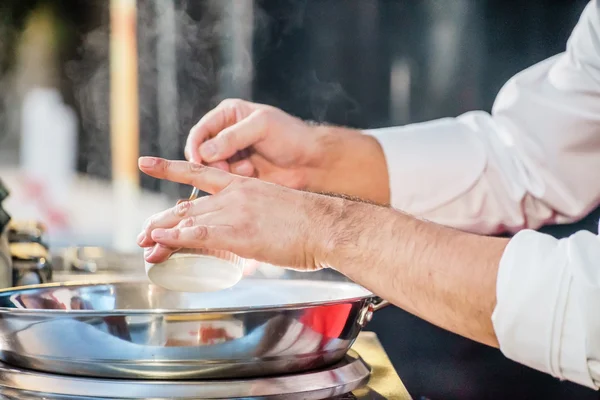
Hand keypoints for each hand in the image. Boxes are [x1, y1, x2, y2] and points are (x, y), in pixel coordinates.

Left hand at [137, 156, 345, 269]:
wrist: (328, 224)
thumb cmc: (311, 223)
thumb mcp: (278, 210)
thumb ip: (258, 219)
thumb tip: (254, 235)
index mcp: (243, 185)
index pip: (198, 173)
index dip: (169, 167)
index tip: (146, 163)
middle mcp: (234, 195)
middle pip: (187, 206)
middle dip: (161, 220)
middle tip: (142, 231)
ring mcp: (235, 212)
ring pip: (187, 220)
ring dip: (161, 233)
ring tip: (142, 242)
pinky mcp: (239, 232)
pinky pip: (199, 234)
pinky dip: (175, 238)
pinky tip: (159, 241)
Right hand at [185, 99, 389, 203]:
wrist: (312, 161)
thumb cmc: (291, 136)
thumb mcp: (262, 127)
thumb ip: (233, 137)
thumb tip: (204, 152)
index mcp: (229, 114)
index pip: (201, 130)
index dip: (196, 146)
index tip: (199, 161)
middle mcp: (227, 134)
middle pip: (202, 152)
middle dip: (212, 162)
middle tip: (226, 168)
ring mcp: (233, 155)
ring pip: (213, 168)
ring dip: (227, 171)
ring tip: (248, 169)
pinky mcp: (240, 173)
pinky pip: (226, 180)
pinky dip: (236, 179)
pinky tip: (252, 174)